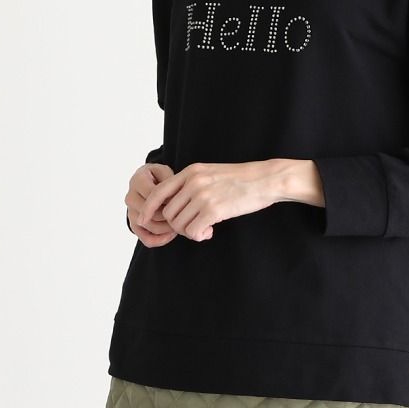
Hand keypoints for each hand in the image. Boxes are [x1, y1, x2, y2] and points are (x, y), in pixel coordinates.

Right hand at [127, 163, 177, 245]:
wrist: (151, 183)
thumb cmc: (161, 178)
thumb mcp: (166, 172)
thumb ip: (170, 181)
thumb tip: (175, 199)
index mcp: (137, 180)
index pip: (155, 195)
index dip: (172, 200)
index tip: (184, 201)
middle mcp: (131, 197)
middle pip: (153, 213)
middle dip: (171, 216)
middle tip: (185, 216)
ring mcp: (131, 212)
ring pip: (151, 226)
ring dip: (168, 228)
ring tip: (180, 223)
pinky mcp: (134, 225)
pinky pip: (146, 239)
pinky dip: (160, 240)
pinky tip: (172, 234)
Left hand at [137, 158, 323, 241]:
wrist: (265, 180)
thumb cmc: (241, 180)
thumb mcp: (212, 173)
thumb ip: (193, 184)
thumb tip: (178, 204)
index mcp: (190, 172)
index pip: (158, 191)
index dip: (148, 209)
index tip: (143, 220)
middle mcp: (193, 182)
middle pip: (168, 213)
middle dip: (177, 226)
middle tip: (193, 227)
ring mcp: (202, 195)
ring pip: (179, 225)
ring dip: (189, 232)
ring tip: (205, 229)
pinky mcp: (213, 210)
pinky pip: (193, 231)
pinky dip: (199, 236)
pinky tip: (211, 231)